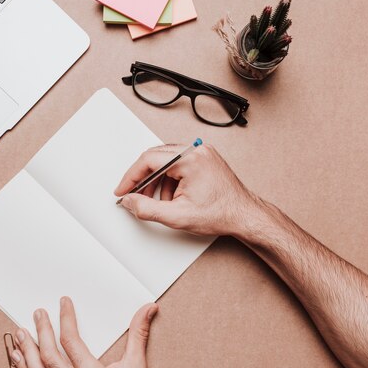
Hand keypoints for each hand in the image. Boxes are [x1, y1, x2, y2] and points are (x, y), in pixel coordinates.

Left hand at [11, 297, 158, 367]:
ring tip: (21, 334)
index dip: (66, 319)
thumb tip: (147, 309)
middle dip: (42, 332)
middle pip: (50, 356)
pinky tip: (21, 362)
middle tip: (38, 314)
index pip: (72, 341)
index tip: (63, 304)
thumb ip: (139, 336)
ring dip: (27, 353)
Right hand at [114, 144, 259, 235]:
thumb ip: (147, 208)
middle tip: (134, 195)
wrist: (244, 216)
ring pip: (166, 161)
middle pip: (156, 157)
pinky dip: (170, 180)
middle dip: (142, 179)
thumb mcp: (178, 216)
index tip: (123, 189)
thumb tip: (130, 200)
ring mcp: (202, 153)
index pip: (149, 160)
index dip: (131, 176)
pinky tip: (172, 197)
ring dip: (157, 181)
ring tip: (157, 201)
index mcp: (190, 159)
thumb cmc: (221, 213)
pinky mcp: (205, 159)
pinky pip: (178, 164)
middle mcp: (197, 151)